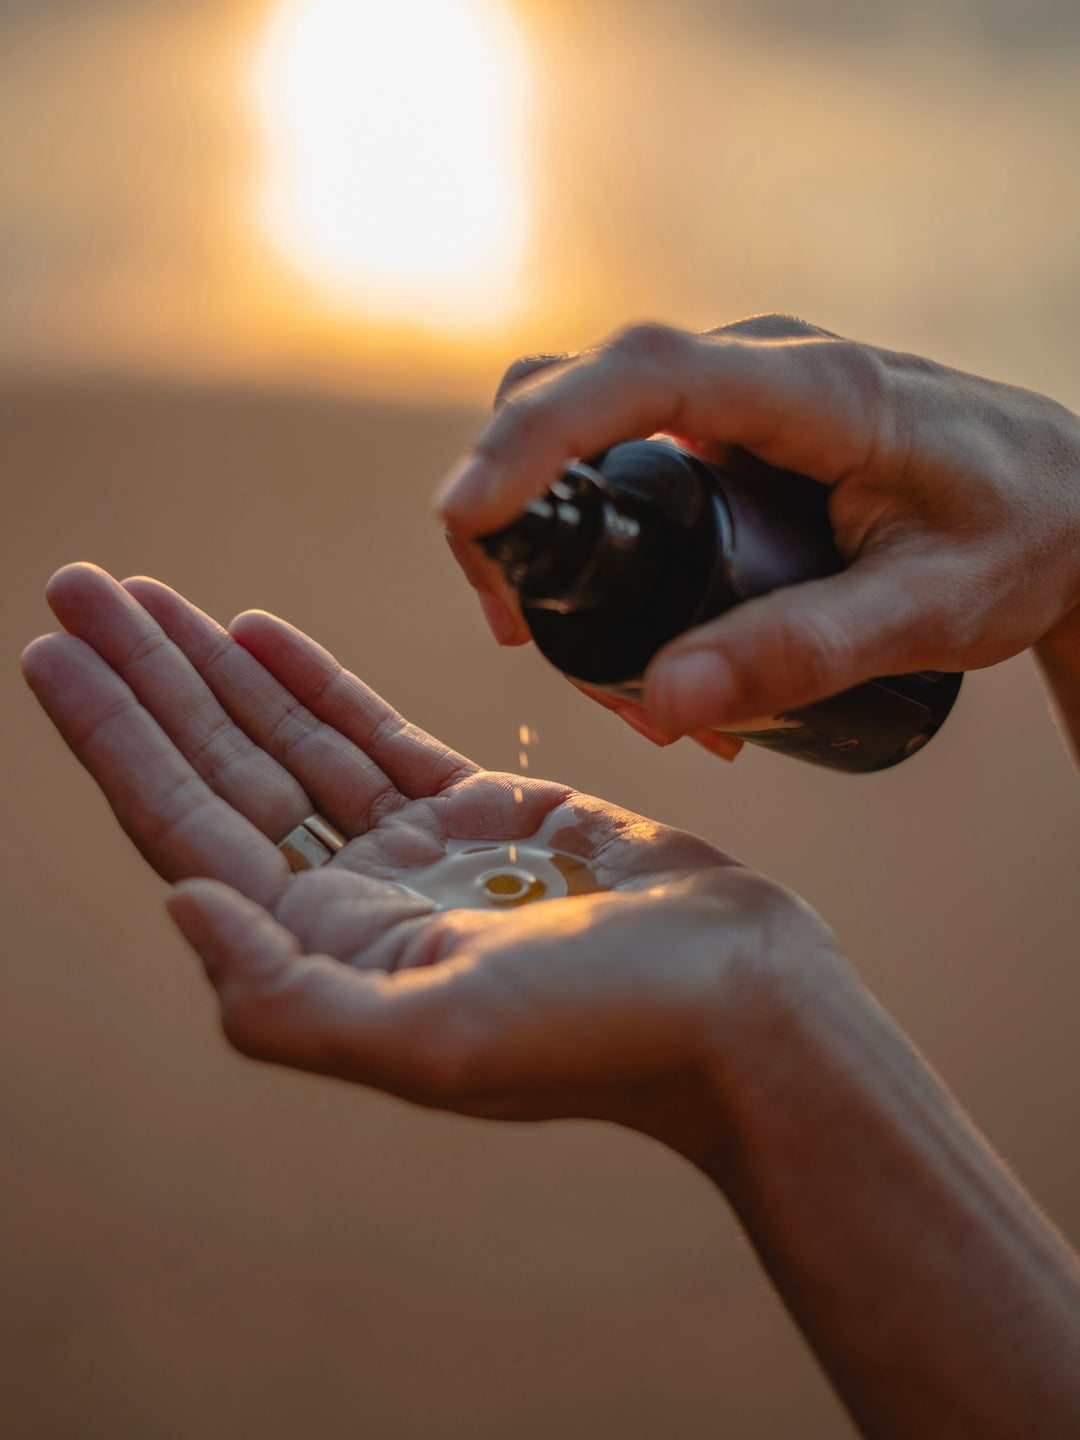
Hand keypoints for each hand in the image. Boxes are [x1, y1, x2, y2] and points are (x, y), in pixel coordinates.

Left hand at [21, 564, 836, 1153]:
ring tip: (145, 592)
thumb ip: (287, 998)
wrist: (738, 1003)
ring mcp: (411, 851)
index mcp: (324, 954)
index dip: (115, 738)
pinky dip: (312, 679)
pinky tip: (256, 631)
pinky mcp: (476, 810)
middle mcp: (351, 901)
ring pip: (287, 739)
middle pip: (220, 769)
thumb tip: (177, 906)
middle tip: (77, 584)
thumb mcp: (433, 1041)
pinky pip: (370, 731)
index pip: (187, 830)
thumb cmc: (602, 1033)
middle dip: (146, 677)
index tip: (54, 647)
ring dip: (214, 665)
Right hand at [437, 315, 1079, 736]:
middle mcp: (758, 374)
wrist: (1076, 506)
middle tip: (533, 645)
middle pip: (576, 400)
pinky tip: (650, 651)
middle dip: (519, 517)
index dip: (536, 434)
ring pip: (591, 442)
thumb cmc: (1021, 540)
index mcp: (811, 390)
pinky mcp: (735, 436)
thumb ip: (804, 654)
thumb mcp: (928, 613)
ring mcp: (740, 401)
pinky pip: (631, 466)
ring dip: (561, 550)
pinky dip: (603, 549)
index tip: (468, 515)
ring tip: (621, 686)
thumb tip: (663, 702)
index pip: (642, 375)